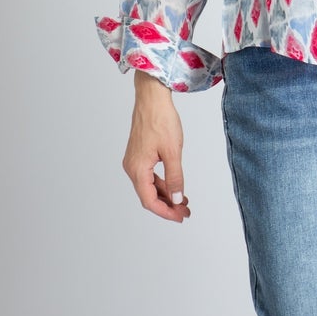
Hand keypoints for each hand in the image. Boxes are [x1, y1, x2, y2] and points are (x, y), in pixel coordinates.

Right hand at [122, 72, 192, 220]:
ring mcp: (134, 161)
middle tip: (185, 212)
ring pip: (149, 187)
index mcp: (137, 169)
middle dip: (167, 205)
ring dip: (166, 195)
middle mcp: (131, 167)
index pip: (149, 201)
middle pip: (148, 196)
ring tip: (183, 201)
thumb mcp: (173, 152)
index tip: (180, 217)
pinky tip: (175, 186)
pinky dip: (162, 184)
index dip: (165, 212)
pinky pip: (149, 176)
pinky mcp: (138, 155)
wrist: (152, 99)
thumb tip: (177, 199)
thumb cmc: (161, 121)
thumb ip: (175, 178)